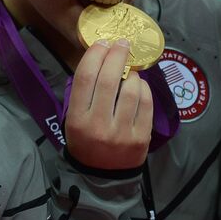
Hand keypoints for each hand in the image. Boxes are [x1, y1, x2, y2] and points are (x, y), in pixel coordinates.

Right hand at [65, 40, 154, 169]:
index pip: (84, 78)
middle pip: (108, 79)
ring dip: (132, 73)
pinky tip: (139, 85)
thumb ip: (84, 94)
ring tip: (130, 70)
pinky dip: (144, 89)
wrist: (102, 176)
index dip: (94, 55)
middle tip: (122, 43)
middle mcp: (99, 125)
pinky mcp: (142, 137)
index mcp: (77, 119)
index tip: (102, 43)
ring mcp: (122, 132)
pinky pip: (146, 104)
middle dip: (116, 55)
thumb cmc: (86, 142)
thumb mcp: (74, 120)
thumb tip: (101, 60)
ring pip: (131, 90)